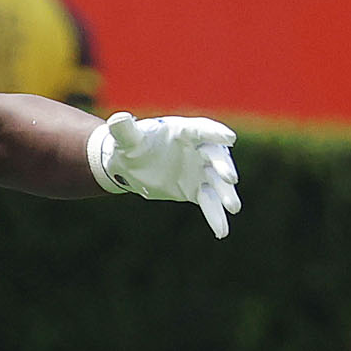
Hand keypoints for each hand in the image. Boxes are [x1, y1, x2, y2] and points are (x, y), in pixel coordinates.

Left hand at [88, 112, 240, 238]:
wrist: (130, 164)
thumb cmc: (131, 144)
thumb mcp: (125, 138)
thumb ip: (124, 130)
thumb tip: (118, 119)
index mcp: (183, 130)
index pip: (202, 129)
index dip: (215, 133)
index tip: (230, 138)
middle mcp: (198, 149)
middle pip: (215, 157)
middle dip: (223, 167)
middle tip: (230, 178)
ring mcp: (200, 170)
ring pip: (217, 182)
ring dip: (225, 194)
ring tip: (233, 208)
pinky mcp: (196, 189)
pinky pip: (208, 202)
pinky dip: (215, 216)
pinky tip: (221, 231)